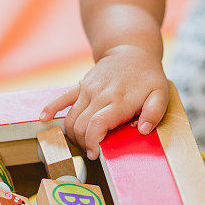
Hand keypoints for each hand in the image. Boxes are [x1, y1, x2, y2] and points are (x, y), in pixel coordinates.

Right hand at [40, 45, 169, 159]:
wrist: (131, 50)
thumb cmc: (147, 76)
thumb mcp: (160, 94)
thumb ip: (154, 113)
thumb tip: (143, 130)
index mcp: (118, 100)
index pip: (96, 125)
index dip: (92, 142)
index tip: (96, 154)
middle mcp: (99, 95)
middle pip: (80, 125)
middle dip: (83, 143)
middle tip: (93, 151)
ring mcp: (87, 89)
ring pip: (71, 118)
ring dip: (73, 134)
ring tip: (84, 143)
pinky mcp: (80, 86)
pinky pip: (62, 98)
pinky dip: (51, 109)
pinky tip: (44, 119)